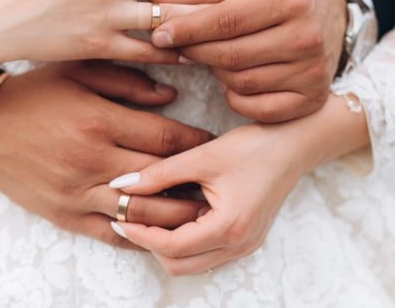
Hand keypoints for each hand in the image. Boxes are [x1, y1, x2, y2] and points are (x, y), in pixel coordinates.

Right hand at [0, 62, 211, 248]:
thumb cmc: (35, 93)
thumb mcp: (78, 72)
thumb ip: (127, 81)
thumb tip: (171, 96)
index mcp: (97, 120)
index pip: (163, 138)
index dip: (195, 142)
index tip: (213, 142)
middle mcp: (91, 160)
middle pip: (160, 179)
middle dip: (194, 182)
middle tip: (218, 181)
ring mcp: (77, 192)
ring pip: (140, 214)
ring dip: (176, 215)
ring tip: (202, 212)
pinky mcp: (64, 214)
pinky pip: (109, 233)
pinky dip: (138, 236)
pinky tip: (160, 233)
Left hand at [109, 95, 369, 274]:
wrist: (292, 145)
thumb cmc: (252, 147)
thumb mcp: (202, 156)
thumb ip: (159, 173)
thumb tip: (122, 184)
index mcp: (229, 227)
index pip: (172, 246)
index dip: (141, 234)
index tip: (119, 216)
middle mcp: (239, 246)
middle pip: (180, 265)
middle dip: (150, 244)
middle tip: (129, 218)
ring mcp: (245, 246)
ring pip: (192, 263)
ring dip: (167, 245)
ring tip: (149, 215)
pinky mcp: (246, 239)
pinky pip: (206, 253)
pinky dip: (185, 242)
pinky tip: (175, 215)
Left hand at [151, 0, 346, 121]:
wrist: (327, 18)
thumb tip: (157, 3)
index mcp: (290, 0)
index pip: (225, 20)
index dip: (186, 29)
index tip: (158, 34)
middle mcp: (306, 37)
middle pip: (230, 55)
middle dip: (195, 51)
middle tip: (177, 46)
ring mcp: (312, 73)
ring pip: (239, 83)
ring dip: (216, 72)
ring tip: (213, 56)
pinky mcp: (311, 99)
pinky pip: (256, 108)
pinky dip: (236, 97)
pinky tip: (234, 79)